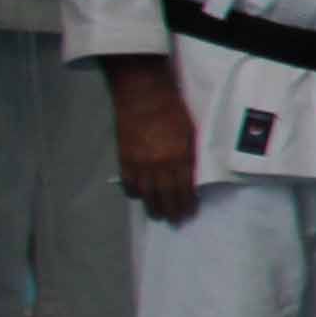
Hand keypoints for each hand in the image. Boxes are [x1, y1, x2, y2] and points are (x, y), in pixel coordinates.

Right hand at [105, 62, 198, 221]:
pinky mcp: (124, 159)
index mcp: (180, 157)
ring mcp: (140, 164)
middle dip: (172, 210)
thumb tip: (191, 173)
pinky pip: (128, 184)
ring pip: (146, 194)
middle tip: (175, 220)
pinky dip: (134, 193)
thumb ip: (190, 154)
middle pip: (166, 196)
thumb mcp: (190, 132)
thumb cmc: (172, 110)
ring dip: (153, 207)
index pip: (185, 188)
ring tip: (158, 215)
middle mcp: (160, 165)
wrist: (143, 96)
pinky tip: (139, 196)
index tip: (190, 211)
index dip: (188, 202)